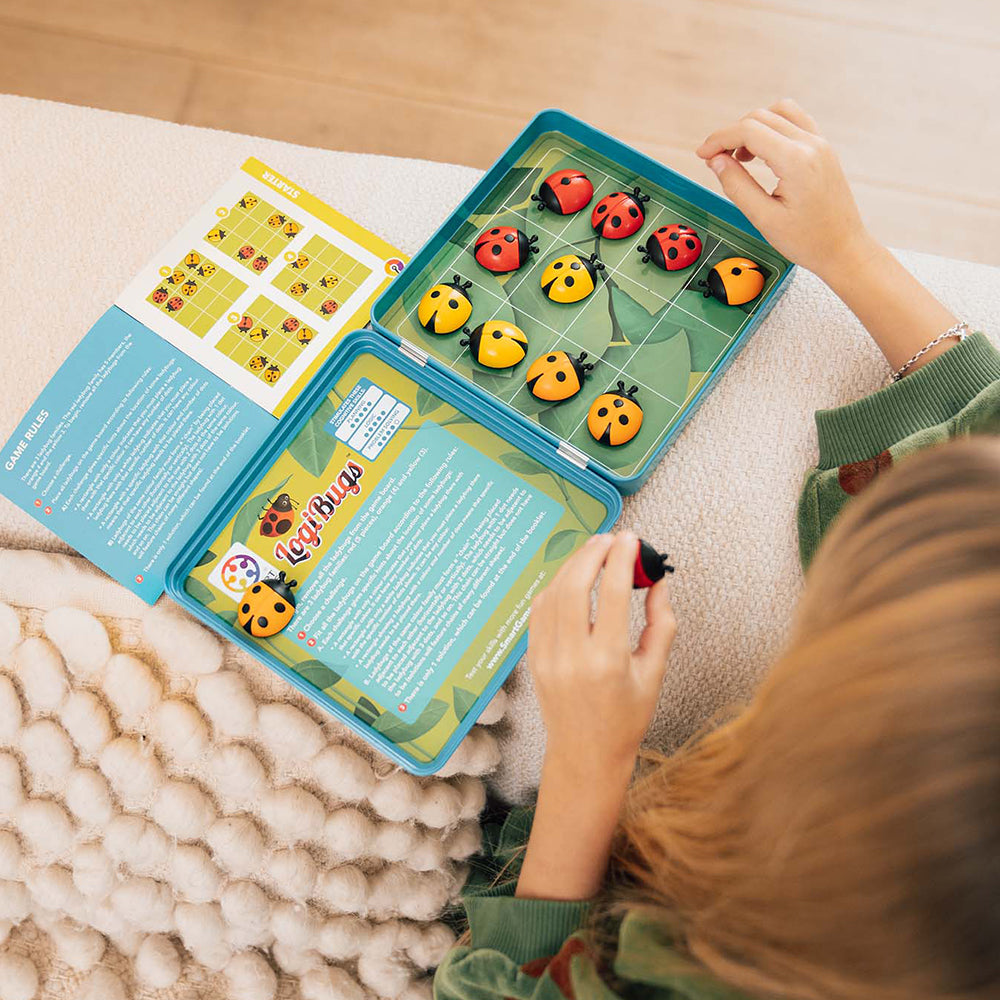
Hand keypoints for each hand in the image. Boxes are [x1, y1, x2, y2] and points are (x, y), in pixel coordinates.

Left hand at [517, 532, 675, 901]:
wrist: (585, 755)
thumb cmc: (626, 718)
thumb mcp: (654, 674)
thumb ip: (661, 624)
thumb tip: (658, 582)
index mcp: (607, 661)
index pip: (612, 594)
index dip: (622, 559)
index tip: (631, 539)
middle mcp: (572, 656)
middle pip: (575, 586)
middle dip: (592, 554)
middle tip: (611, 538)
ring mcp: (547, 657)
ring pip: (553, 593)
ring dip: (573, 565)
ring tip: (594, 551)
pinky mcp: (534, 657)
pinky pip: (539, 610)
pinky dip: (555, 586)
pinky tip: (572, 577)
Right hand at [696, 99, 876, 282]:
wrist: (844, 249)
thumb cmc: (808, 240)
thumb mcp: (764, 219)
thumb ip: (737, 186)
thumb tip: (716, 161)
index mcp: (796, 161)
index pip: (749, 131)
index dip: (719, 139)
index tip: (703, 154)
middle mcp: (811, 144)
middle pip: (761, 118)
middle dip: (732, 134)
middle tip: (716, 160)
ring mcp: (821, 144)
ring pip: (779, 112)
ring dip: (753, 127)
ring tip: (741, 156)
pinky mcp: (824, 149)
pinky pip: (795, 122)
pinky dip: (773, 129)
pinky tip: (763, 152)